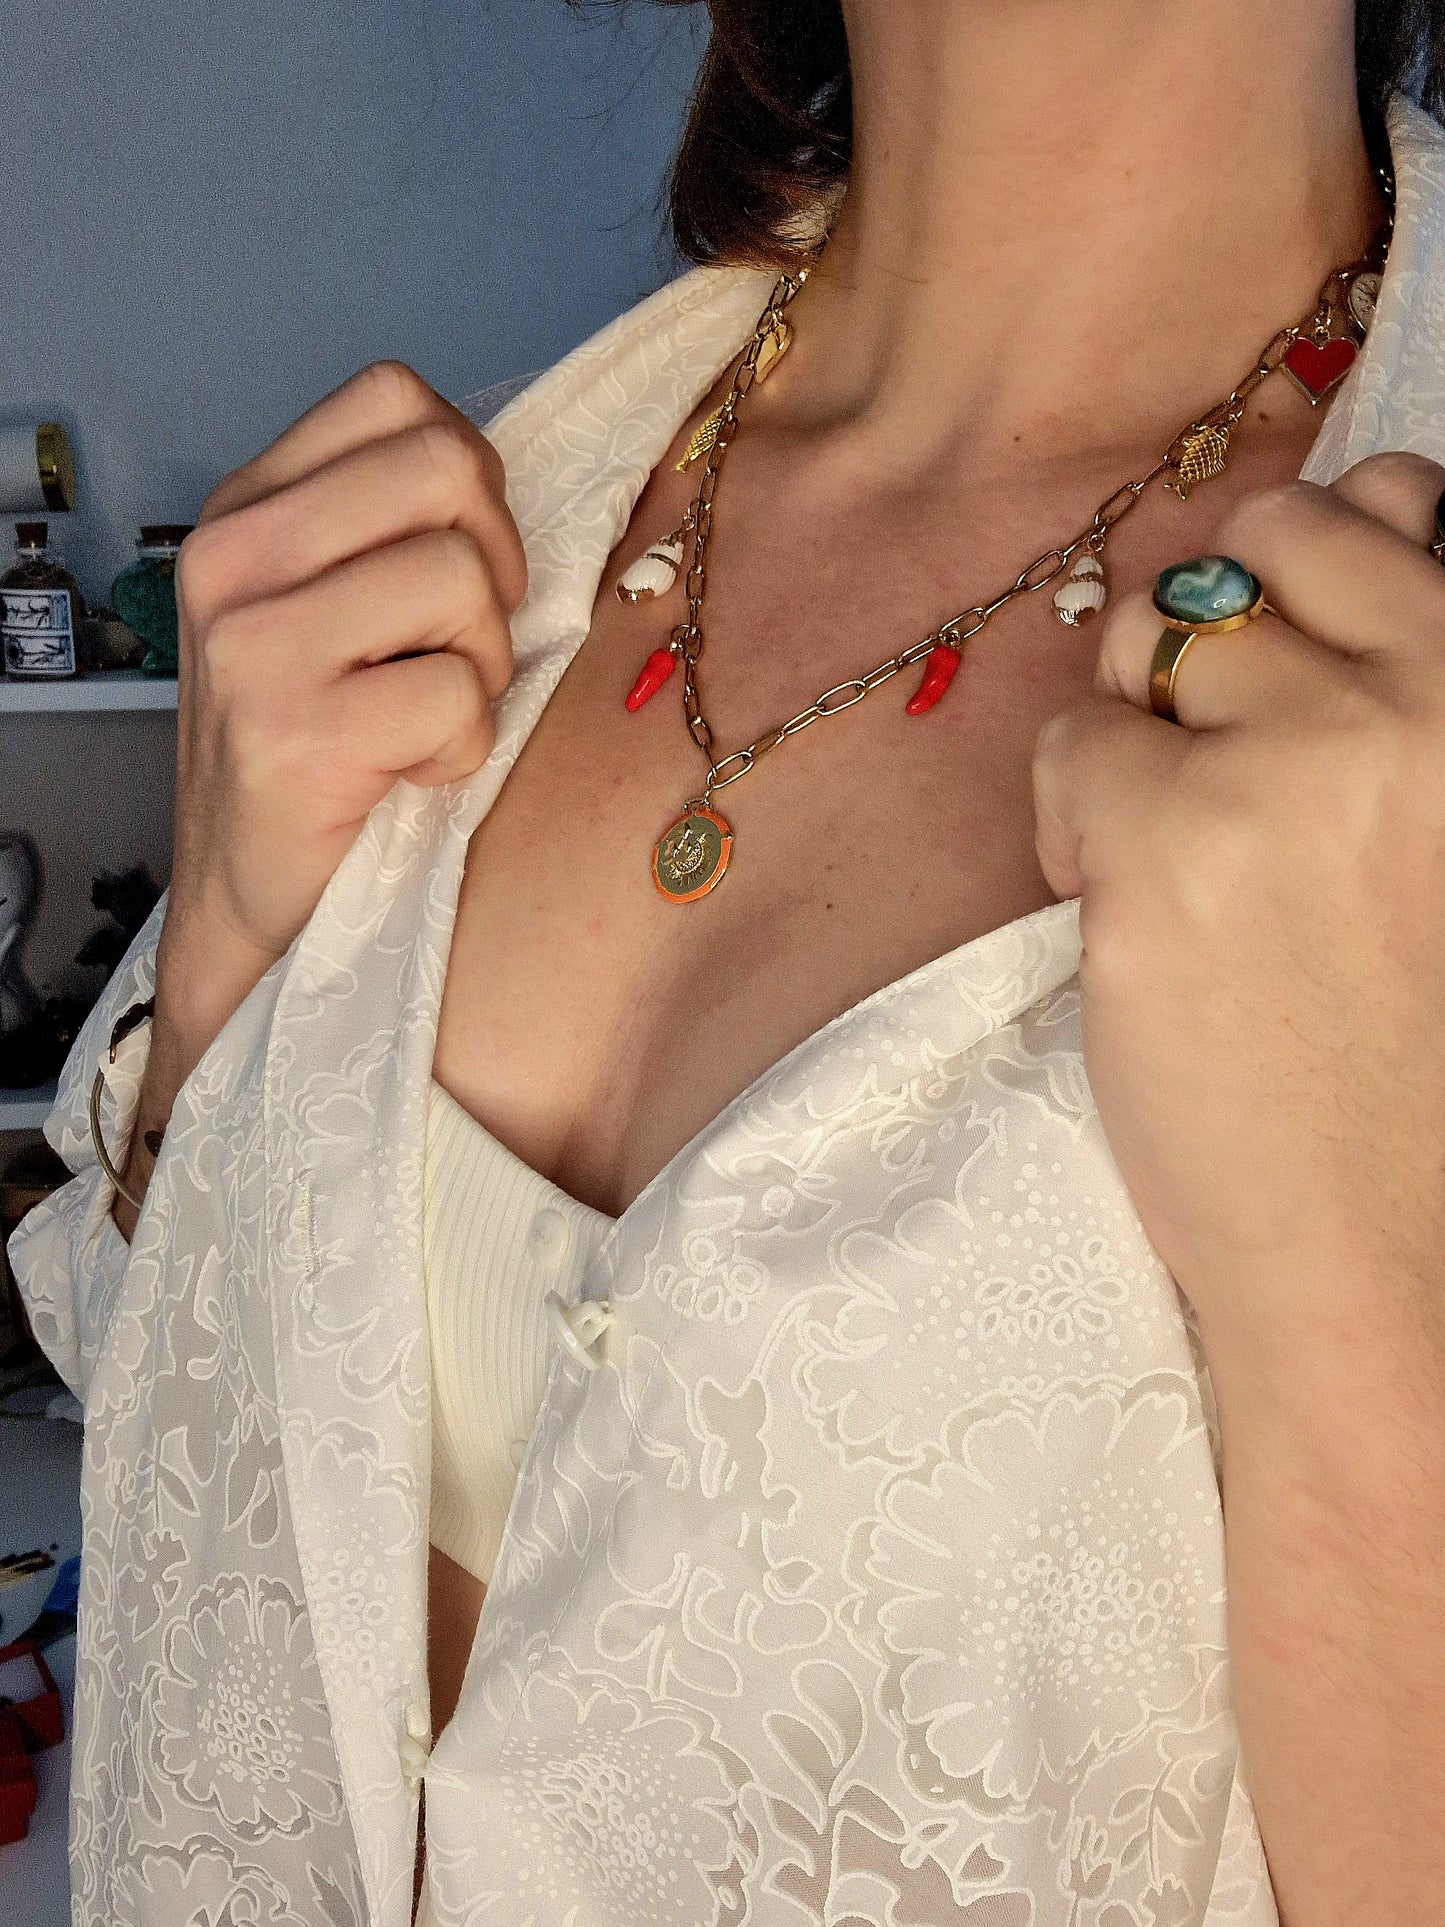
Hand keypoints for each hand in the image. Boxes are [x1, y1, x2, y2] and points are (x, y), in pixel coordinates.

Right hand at [159, 360, 525, 1057]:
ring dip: (482, 666)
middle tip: (460, 648)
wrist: (251, 902)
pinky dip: (465, 747)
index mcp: (249, 506)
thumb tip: (501, 478)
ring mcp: (255, 642)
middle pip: (447, 468)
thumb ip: (390, 528)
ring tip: (427, 717)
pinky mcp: (296, 732)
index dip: (471, 479)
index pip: (398, 397)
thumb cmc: (317, 752)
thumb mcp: (327, 606)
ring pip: (462, 579)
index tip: (458, 564)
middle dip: (493, 566)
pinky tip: (412, 773)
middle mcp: (235, 555)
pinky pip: (458, 694)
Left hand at [1032, 453, 1444, 1414]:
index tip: (1284, 656)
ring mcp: (1293, 765)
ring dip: (1136, 730)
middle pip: (1251, 546)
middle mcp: (1418, 699)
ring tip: (1176, 854)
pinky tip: (1125, 912)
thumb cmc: (1430, 1056)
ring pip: (1144, 639)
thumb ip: (1412, 690)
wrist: (1405, 1258)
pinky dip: (1072, 823)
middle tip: (1212, 758)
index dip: (1308, 569)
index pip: (1385, 504)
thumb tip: (1357, 522)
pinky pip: (1069, 749)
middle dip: (1208, 634)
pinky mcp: (1168, 844)